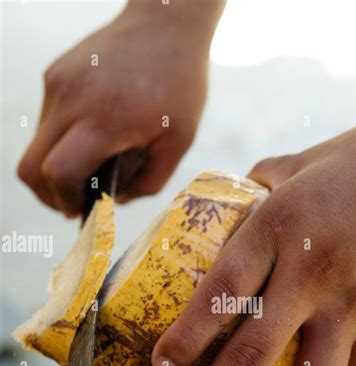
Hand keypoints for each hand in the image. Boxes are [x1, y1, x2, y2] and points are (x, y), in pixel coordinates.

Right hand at [17, 0, 223, 215]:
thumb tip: (118, 201)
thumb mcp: (179, 142)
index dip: (64, 200)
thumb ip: (150, 181)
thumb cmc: (180, 84)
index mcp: (103, 121)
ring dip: (57, 164)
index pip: (57, 173)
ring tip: (92, 163)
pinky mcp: (55, 73)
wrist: (166, 22)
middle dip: (49, 194)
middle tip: (76, 200)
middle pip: (30, 168)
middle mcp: (70, 101)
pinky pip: (48, 119)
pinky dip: (63, 137)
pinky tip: (95, 130)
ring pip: (36, 144)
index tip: (83, 207)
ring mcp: (58, 84)